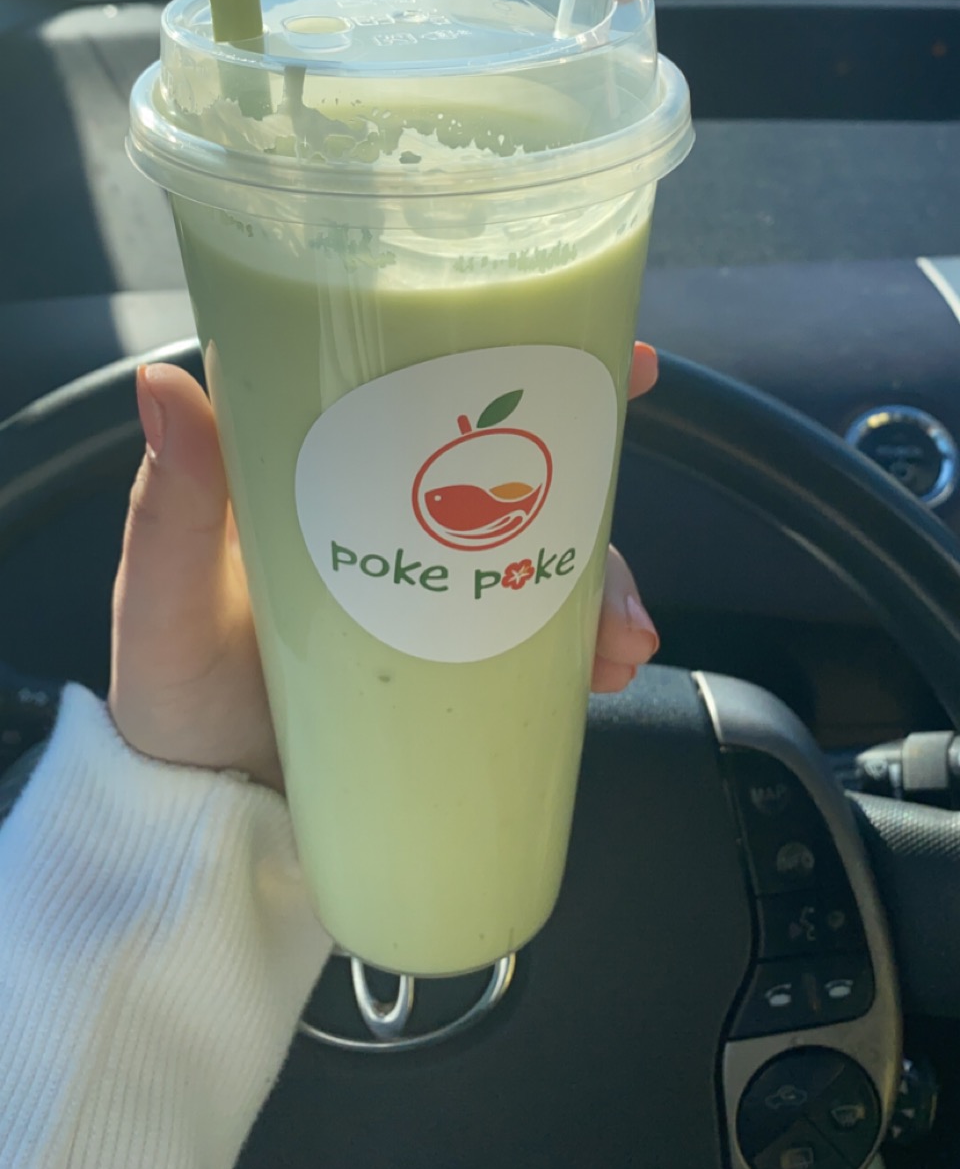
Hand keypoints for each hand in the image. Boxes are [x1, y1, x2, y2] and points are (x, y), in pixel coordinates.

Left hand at [109, 346, 660, 790]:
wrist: (207, 820)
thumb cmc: (173, 696)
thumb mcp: (162, 603)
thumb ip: (169, 510)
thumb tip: (164, 380)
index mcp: (324, 467)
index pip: (421, 380)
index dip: (513, 349)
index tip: (596, 348)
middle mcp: (391, 509)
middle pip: (508, 460)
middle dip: (590, 474)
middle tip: (620, 501)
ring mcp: (432, 583)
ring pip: (541, 545)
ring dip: (599, 578)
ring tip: (619, 641)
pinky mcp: (458, 655)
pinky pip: (542, 629)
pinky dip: (588, 641)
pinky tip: (608, 672)